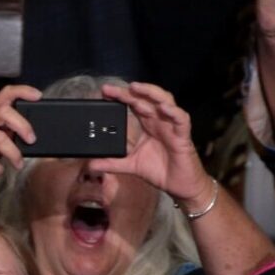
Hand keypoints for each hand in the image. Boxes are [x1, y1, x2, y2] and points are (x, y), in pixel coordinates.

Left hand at [88, 82, 212, 207]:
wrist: (179, 186)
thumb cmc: (160, 171)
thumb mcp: (131, 166)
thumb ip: (112, 164)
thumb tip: (91, 165)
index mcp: (148, 124)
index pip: (134, 104)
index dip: (121, 96)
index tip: (105, 92)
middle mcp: (160, 121)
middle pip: (146, 98)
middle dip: (130, 92)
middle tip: (112, 90)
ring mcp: (172, 127)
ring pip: (165, 101)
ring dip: (151, 93)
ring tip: (136, 88)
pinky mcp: (183, 136)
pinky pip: (181, 119)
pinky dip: (173, 112)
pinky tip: (163, 108)